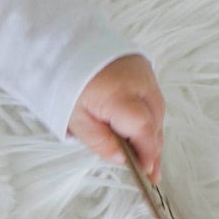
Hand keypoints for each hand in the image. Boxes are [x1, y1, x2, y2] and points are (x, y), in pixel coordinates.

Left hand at [67, 53, 163, 181]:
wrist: (61, 45)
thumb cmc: (64, 81)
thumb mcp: (74, 118)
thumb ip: (98, 140)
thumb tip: (121, 159)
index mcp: (119, 95)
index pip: (143, 129)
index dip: (147, 153)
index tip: (147, 173)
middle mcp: (138, 82)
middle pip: (154, 121)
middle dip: (152, 148)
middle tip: (150, 172)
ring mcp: (144, 73)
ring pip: (156, 110)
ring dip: (152, 132)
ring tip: (145, 156)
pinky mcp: (144, 67)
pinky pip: (152, 97)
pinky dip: (148, 114)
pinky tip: (140, 129)